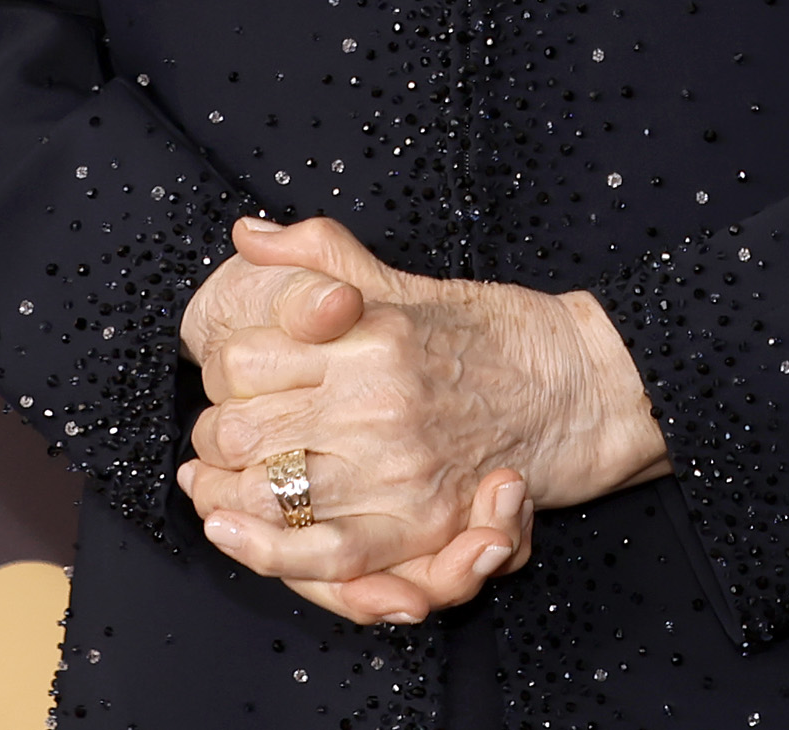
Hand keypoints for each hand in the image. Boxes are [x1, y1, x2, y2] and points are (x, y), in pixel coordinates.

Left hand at [177, 216, 668, 623]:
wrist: (574, 386)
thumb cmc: (489, 331)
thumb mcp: (399, 279)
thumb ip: (319, 256)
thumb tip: (249, 235)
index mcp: (364, 335)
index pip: (240, 362)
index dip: (217, 378)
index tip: (225, 385)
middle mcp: (374, 400)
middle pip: (240, 432)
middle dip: (213, 442)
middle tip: (215, 443)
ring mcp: (397, 467)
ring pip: (270, 493)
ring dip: (227, 496)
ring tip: (213, 489)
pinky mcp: (422, 523)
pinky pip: (325, 553)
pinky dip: (271, 551)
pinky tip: (234, 533)